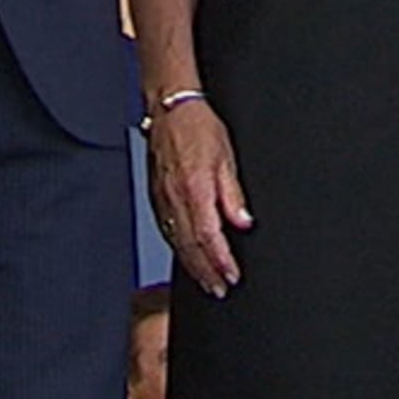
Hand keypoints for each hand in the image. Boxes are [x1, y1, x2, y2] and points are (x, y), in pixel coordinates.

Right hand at [146, 99, 249, 297]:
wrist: (169, 108)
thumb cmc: (198, 126)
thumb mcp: (226, 156)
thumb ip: (233, 194)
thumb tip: (242, 222)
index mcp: (195, 189)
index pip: (209, 237)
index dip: (221, 261)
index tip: (231, 275)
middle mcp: (175, 198)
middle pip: (190, 246)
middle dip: (206, 272)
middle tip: (219, 289)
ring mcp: (163, 198)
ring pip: (176, 241)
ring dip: (192, 266)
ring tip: (206, 281)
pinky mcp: (156, 195)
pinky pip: (166, 229)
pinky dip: (177, 248)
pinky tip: (185, 255)